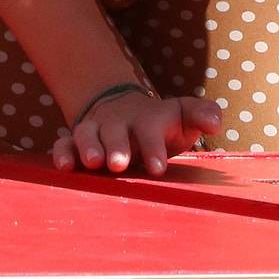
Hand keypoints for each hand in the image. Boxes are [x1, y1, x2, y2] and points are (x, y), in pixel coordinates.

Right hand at [51, 90, 223, 175]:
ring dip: (89, 147)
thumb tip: (217, 123)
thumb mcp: (184, 115)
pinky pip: (64, 144)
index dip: (154, 148)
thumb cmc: (162, 123)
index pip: (151, 128)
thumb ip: (203, 114)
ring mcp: (95, 130)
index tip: (158, 169)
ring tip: (94, 164)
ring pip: (87, 134)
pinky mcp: (75, 141)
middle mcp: (119, 122)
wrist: (125, 109)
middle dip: (118, 146)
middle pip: (116, 130)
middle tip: (121, 164)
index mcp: (148, 118)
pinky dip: (62, 153)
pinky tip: (64, 167)